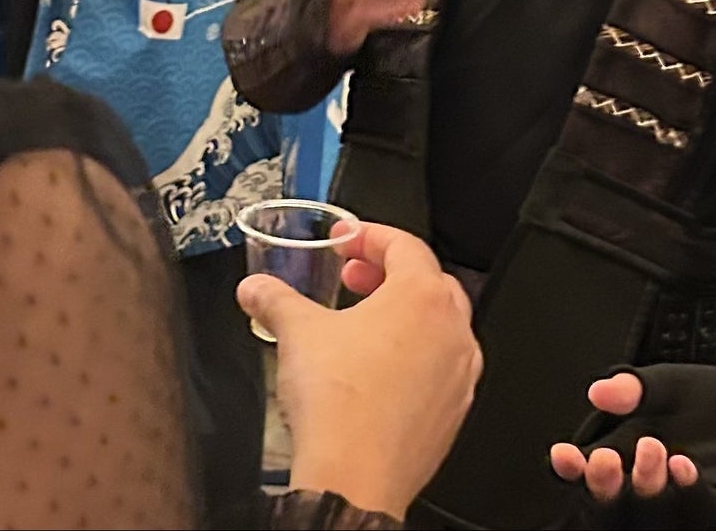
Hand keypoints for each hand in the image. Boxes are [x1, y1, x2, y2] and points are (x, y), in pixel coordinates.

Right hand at [240, 220, 480, 518]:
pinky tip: (378, 372)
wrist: (354, 478)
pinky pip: (441, 368)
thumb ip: (275, 299)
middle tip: (352, 280)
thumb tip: (256, 288)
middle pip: (428, 282)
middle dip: (387, 274)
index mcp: (422, 298)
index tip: (348, 241)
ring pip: (440, 326)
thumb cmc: (339, 405)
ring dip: (404, 316)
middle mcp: (452, 331)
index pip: (406, 245)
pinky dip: (415, 357)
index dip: (371, 236)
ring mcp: (459, 373)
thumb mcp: (297, 333)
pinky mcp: (455, 410)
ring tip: (363, 325)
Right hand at [547, 364, 715, 527]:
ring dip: (646, 488)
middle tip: (601, 461)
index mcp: (625, 453)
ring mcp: (687, 498)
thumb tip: (598, 391)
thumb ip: (634, 388)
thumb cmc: (711, 403)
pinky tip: (682, 464)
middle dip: (602, 488)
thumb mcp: (667, 384)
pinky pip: (704, 508)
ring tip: (652, 448)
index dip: (571, 469)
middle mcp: (650, 483)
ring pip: (656, 513)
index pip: (587, 472)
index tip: (562, 456)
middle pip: (614, 505)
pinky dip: (690, 490)